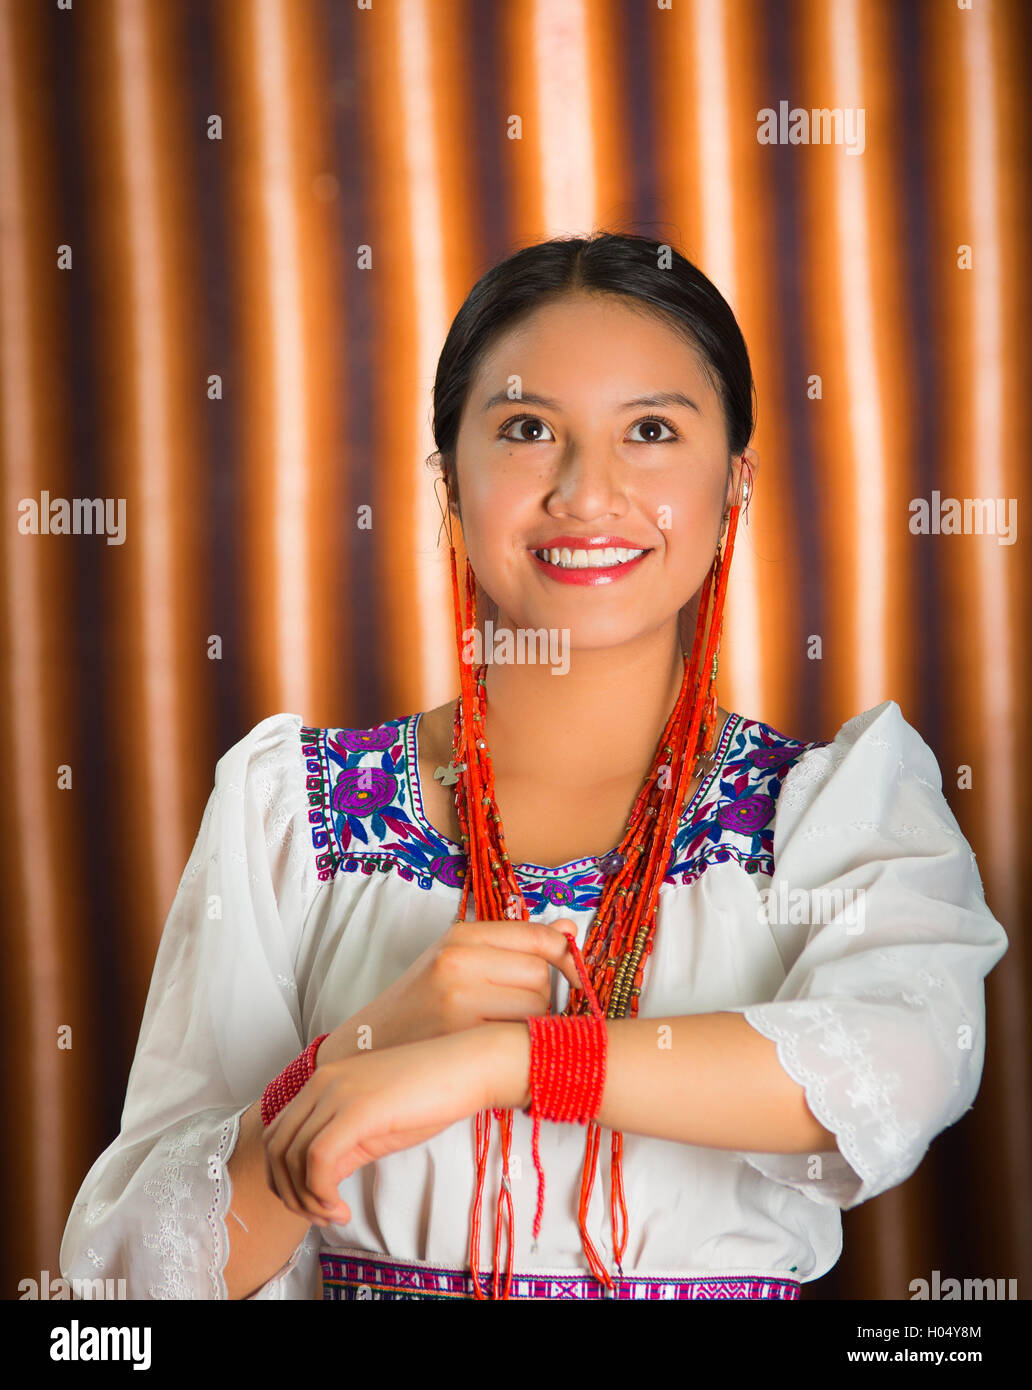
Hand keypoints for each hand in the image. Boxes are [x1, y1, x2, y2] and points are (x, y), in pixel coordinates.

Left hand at [263, 1029, 489, 1225]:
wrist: (468, 1067)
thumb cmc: (431, 1094)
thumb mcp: (375, 1121)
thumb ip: (342, 1142)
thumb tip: (319, 1180)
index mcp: (323, 1081)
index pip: (278, 1135)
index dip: (284, 1179)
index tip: (315, 1203)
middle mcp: (322, 1082)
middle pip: (276, 1148)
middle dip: (290, 1193)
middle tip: (322, 1216)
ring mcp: (338, 1093)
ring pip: (292, 1158)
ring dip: (307, 1199)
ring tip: (335, 1214)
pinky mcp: (357, 1109)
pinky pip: (317, 1159)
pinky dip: (321, 1192)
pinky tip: (342, 1207)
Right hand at [320, 916, 583, 1062]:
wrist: (367, 1049)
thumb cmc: (420, 1005)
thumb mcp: (457, 960)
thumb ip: (512, 944)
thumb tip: (567, 927)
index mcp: (460, 935)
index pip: (538, 937)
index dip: (566, 957)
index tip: (576, 974)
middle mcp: (458, 960)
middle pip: (542, 976)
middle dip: (540, 996)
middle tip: (512, 1011)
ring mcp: (458, 999)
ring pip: (536, 1008)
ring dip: (531, 1023)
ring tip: (499, 1029)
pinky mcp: (460, 1037)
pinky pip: (519, 1037)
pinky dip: (517, 1045)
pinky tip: (495, 1048)